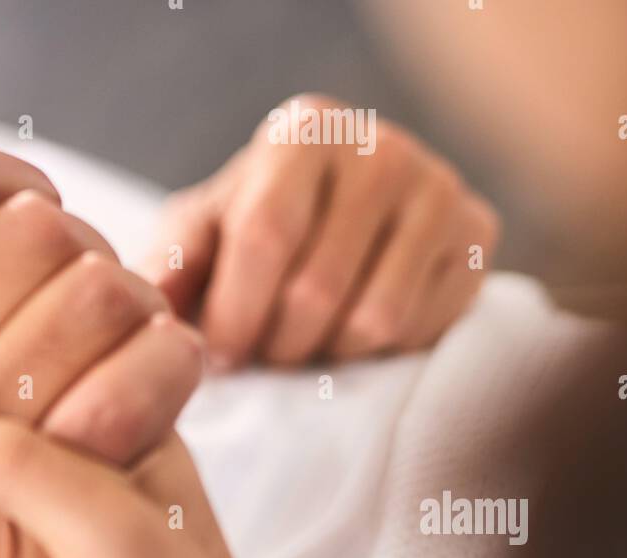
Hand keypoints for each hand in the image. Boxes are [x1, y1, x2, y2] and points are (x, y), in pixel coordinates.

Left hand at [141, 93, 500, 366]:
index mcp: (303, 133)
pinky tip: (352, 330)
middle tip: (264, 352)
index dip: (234, 316)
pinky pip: (417, 330)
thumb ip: (171, 266)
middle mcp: (380, 146)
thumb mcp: (202, 237)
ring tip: (305, 340)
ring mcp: (439, 187)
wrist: (343, 223)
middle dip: (276, 346)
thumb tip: (149, 309)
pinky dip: (374, 352)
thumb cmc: (256, 234)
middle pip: (316, 291)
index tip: (220, 356)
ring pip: (371, 322)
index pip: (266, 237)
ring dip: (325, 355)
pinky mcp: (478, 235)